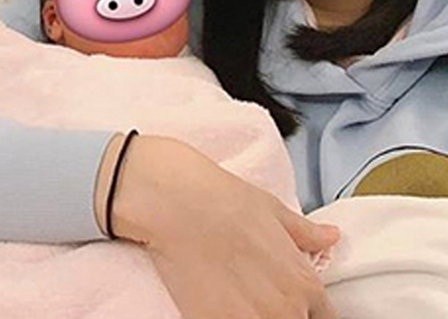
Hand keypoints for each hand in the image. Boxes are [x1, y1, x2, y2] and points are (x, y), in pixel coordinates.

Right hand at [111, 135, 340, 318]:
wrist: (174, 202)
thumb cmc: (222, 198)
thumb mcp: (271, 209)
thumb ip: (305, 234)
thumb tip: (331, 237)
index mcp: (304, 285)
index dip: (308, 311)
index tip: (294, 303)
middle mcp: (285, 311)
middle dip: (280, 312)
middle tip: (254, 290)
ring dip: (254, 314)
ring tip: (235, 296)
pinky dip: (227, 316)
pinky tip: (215, 301)